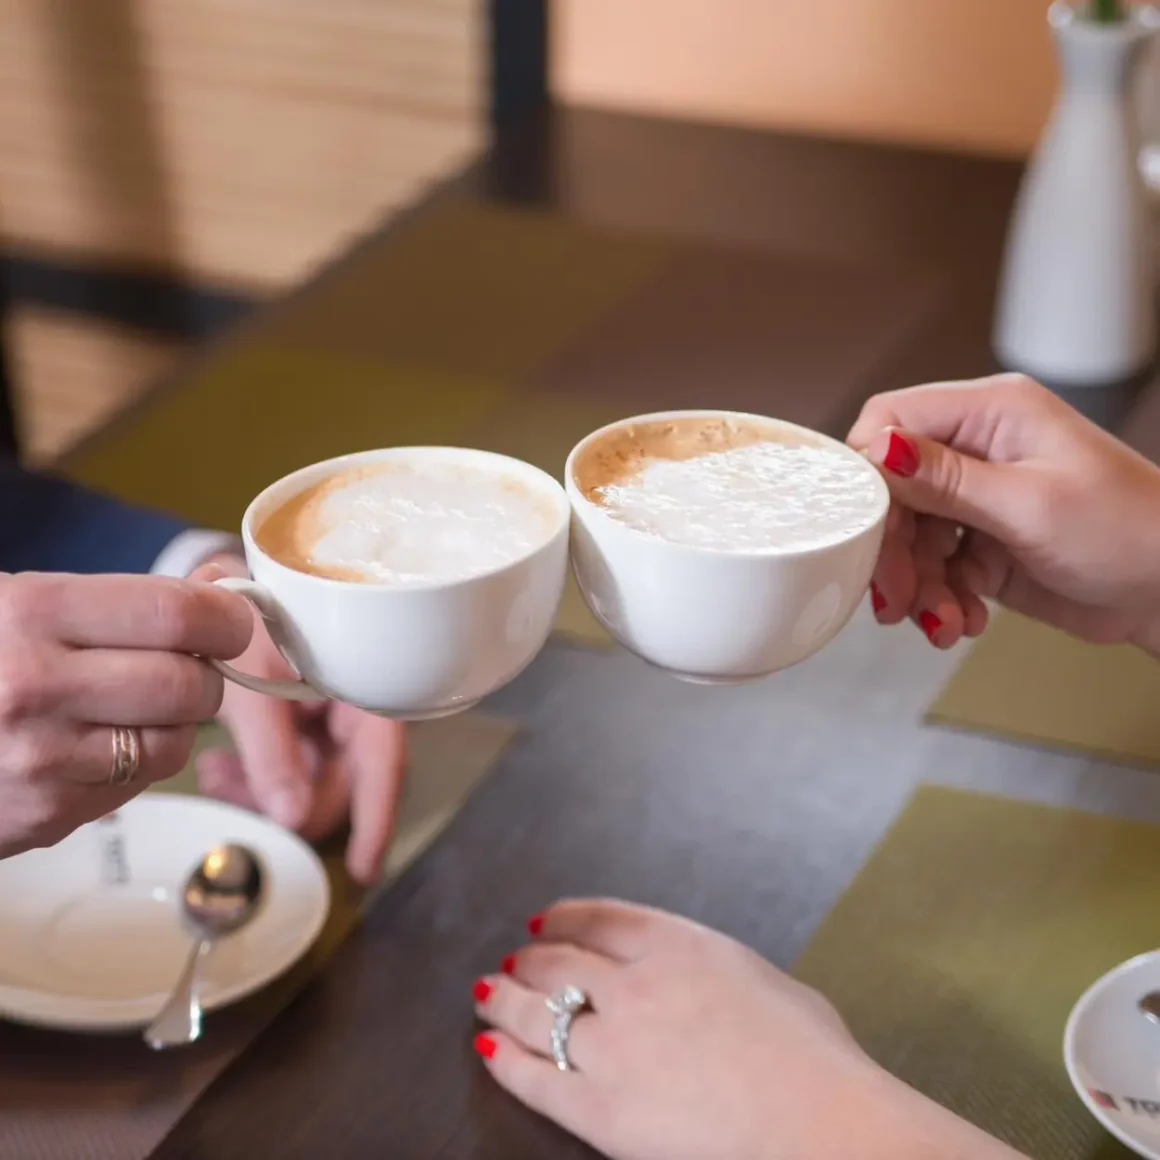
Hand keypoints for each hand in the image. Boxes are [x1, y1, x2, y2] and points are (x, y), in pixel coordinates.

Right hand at [0, 571, 250, 858]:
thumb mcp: (23, 602)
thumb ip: (125, 597)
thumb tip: (223, 587)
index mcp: (30, 613)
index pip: (179, 614)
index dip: (227, 617)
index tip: (233, 620)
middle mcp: (34, 687)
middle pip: (191, 684)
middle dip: (204, 675)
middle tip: (183, 666)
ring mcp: (39, 761)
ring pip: (175, 742)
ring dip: (173, 723)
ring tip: (128, 705)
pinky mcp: (45, 816)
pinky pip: (137, 786)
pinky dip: (136, 764)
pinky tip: (93, 743)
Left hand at [195, 555, 405, 883]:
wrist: (219, 591)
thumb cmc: (243, 620)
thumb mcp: (251, 686)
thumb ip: (272, 754)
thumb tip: (292, 820)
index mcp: (363, 687)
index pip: (383, 764)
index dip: (376, 819)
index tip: (364, 870)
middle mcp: (356, 708)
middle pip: (342, 783)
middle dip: (291, 803)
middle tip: (230, 791)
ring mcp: (331, 720)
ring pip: (313, 783)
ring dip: (266, 791)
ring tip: (215, 773)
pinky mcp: (305, 725)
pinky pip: (292, 770)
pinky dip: (259, 776)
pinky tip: (223, 765)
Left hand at [472, 900, 1021, 1159]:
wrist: (816, 1121)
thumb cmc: (812, 1058)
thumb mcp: (766, 980)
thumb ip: (719, 972)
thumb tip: (712, 984)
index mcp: (676, 944)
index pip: (600, 919)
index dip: (564, 918)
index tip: (544, 921)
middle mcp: (633, 984)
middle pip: (559, 961)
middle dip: (530, 959)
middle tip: (514, 961)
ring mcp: (612, 1045)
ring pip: (535, 1011)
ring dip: (505, 999)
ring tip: (488, 996)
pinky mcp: (601, 1108)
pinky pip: (536, 1079)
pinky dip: (506, 1062)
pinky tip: (488, 1051)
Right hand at [847, 373, 1159, 649]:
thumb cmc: (1130, 531)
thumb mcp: (1029, 504)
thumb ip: (946, 479)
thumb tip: (880, 448)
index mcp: (991, 413)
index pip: (892, 420)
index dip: (868, 472)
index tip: (863, 524)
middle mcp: (978, 448)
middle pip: (893, 490)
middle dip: (892, 549)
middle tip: (896, 595)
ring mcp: (979, 498)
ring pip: (909, 537)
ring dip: (917, 586)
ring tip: (941, 620)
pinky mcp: (981, 543)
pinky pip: (934, 570)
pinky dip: (940, 600)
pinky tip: (962, 620)